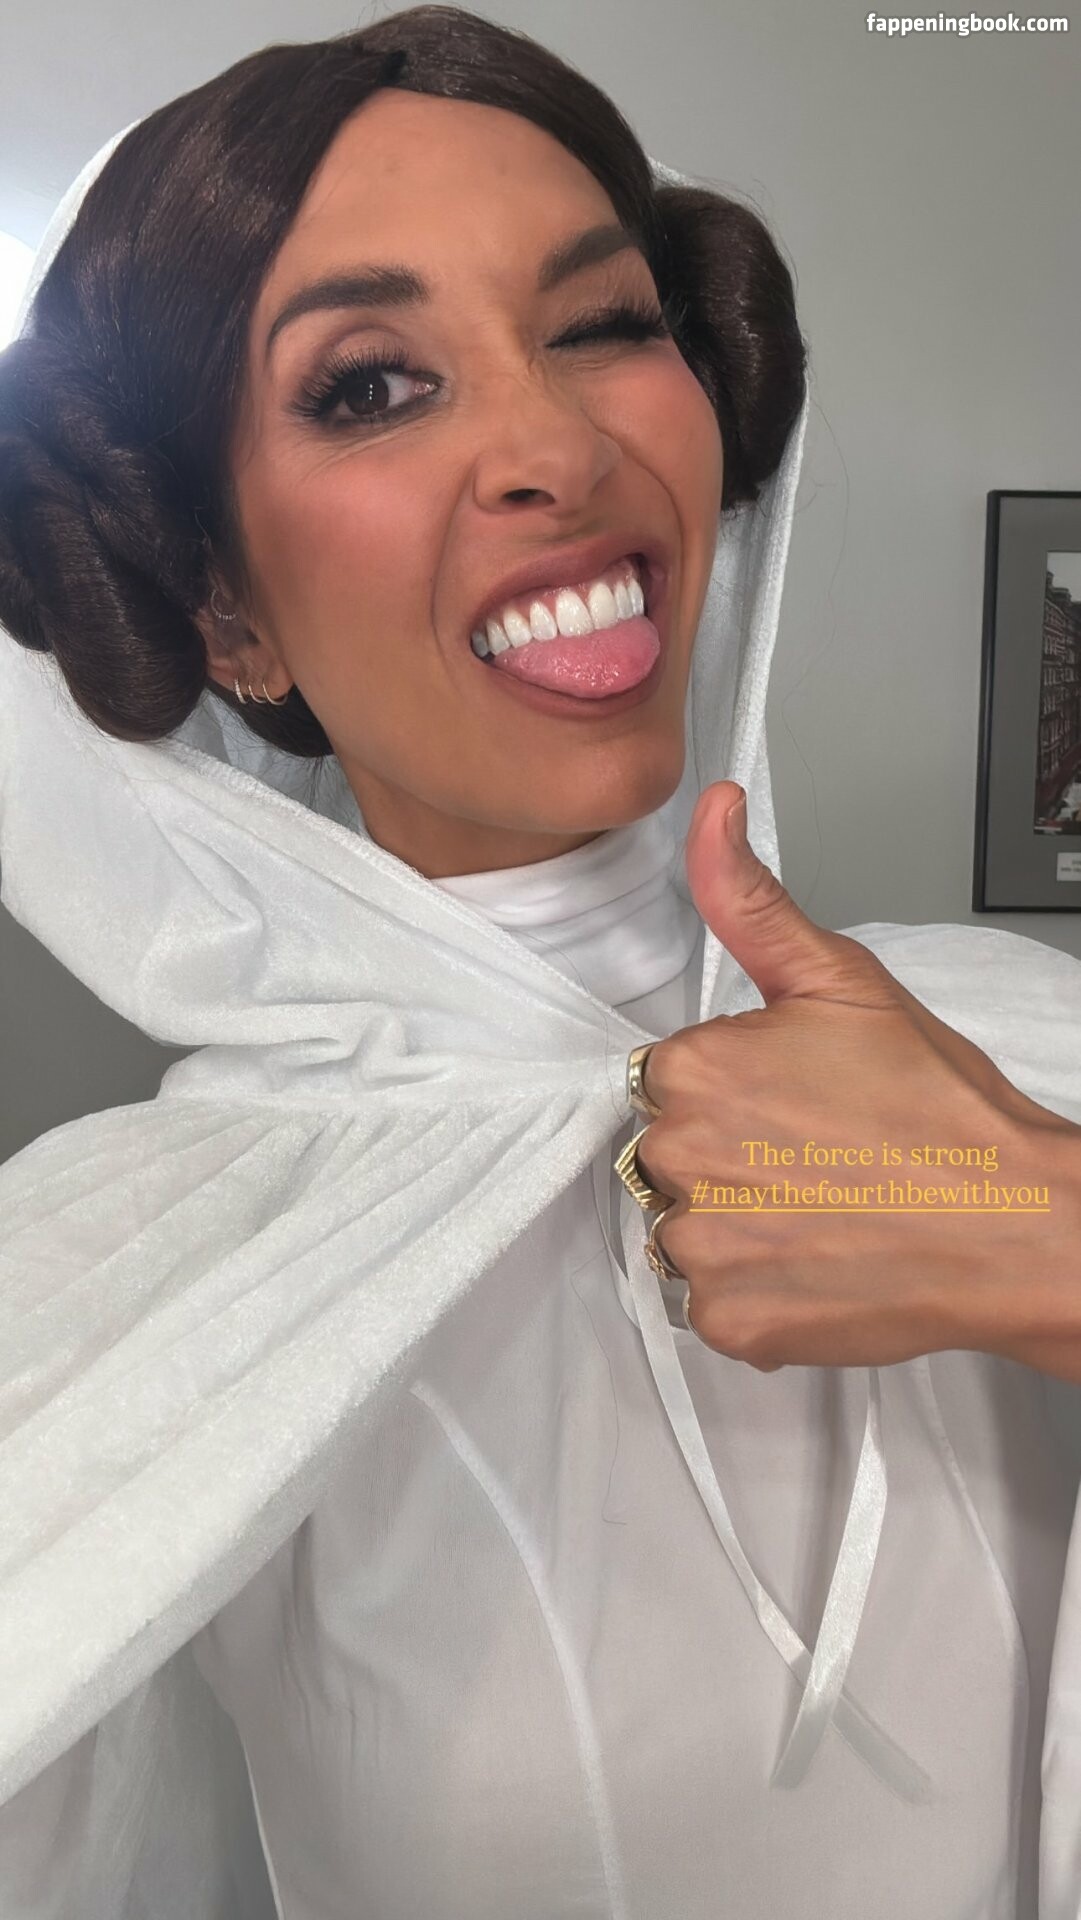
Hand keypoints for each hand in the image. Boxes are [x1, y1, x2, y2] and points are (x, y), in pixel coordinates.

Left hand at [635, 782, 1080, 1372]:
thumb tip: (712, 814)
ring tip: (822, 1210)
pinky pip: (710, 1302)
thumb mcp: (843, 981)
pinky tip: (817, 1261)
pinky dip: (756, 1289)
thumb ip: (752, 901)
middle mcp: (677, 1160)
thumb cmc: (940, 1110)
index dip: (737, 1086)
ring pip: (685, 1227)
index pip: (671, 1077)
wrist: (1013, 1224)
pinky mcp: (729, 1322)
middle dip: (729, 1152)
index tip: (795, 1101)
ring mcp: (700, 1250)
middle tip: (819, 1155)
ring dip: (736, 1224)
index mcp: (693, 1070)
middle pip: (669, 1152)